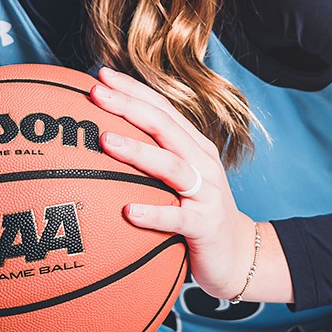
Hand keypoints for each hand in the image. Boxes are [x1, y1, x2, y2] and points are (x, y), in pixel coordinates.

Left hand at [90, 67, 261, 303]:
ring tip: (106, 140)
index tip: (101, 75)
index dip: (133, 89)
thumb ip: (149, 161)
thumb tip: (100, 141)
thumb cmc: (196, 215)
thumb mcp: (177, 181)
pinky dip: (153, 214)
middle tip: (95, 93)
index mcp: (194, 147)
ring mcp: (207, 193)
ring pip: (171, 166)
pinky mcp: (206, 225)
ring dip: (137, 151)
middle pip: (164, 126)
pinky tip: (127, 212)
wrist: (236, 256)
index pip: (162, 109)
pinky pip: (177, 219)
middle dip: (129, 106)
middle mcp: (202, 163)